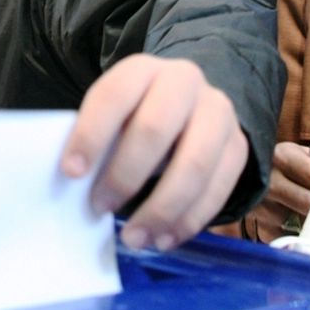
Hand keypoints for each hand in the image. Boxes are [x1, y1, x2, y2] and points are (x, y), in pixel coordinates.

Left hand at [60, 54, 247, 251]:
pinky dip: (189, 220)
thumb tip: (73, 187)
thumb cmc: (134, 116)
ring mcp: (218, 113)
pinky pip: (219, 188)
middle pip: (156, 128)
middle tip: (99, 208)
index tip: (71, 173)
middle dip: (125, 175)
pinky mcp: (238, 146)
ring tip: (134, 238)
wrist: (189, 105)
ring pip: (195, 163)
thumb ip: (97, 140)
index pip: (115, 95)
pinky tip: (164, 239)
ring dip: (161, 208)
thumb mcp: (112, 114)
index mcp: (142, 70)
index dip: (91, 134)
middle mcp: (184, 82)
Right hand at [243, 142, 309, 243]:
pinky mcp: (258, 224)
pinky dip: (305, 232)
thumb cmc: (285, 165)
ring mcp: (260, 204)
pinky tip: (309, 225)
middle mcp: (269, 180)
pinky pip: (289, 234)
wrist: (247, 172)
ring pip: (301, 222)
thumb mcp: (308, 156)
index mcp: (283, 157)